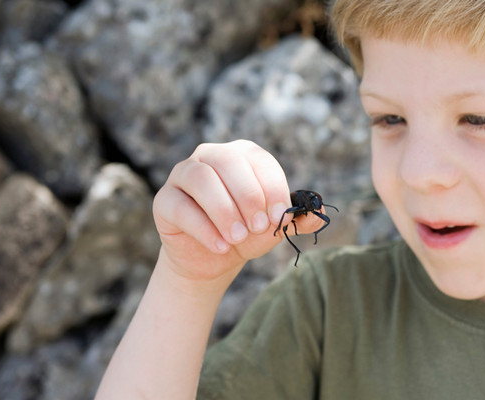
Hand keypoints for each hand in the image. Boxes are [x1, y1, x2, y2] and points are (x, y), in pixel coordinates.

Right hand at [152, 140, 320, 284]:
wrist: (213, 259)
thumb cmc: (246, 233)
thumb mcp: (275, 227)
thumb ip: (298, 219)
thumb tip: (320, 212)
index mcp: (242, 155)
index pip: (259, 161)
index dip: (273, 189)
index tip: (281, 218)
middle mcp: (211, 156)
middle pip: (228, 162)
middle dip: (248, 197)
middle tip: (259, 228)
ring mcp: (184, 174)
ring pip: (201, 179)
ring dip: (224, 211)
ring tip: (238, 238)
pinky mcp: (164, 199)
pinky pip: (181, 206)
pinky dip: (204, 229)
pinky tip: (221, 246)